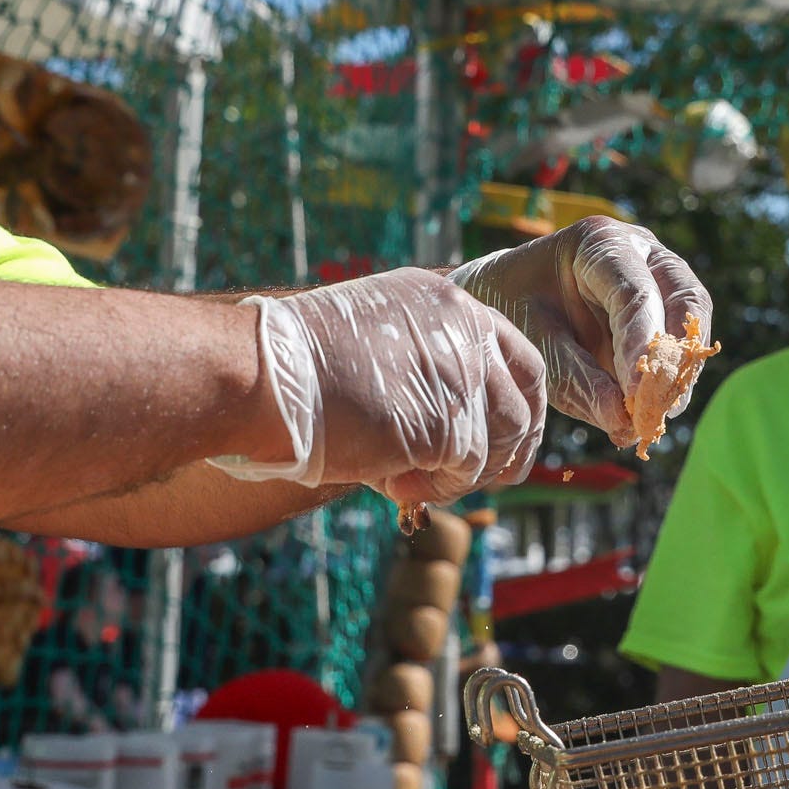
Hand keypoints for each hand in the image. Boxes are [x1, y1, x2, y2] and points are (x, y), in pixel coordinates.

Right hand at [210, 268, 546, 504]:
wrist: (261, 377)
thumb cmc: (292, 371)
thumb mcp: (369, 346)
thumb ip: (419, 373)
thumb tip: (445, 440)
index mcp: (441, 300)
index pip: (508, 348)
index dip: (509, 397)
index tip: (496, 435)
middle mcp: (461, 326)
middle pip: (527, 387)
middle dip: (516, 438)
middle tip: (488, 474)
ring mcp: (462, 371)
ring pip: (505, 434)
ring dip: (468, 470)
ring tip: (413, 480)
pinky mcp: (452, 421)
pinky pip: (470, 469)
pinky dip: (440, 489)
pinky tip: (397, 486)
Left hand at [448, 217, 713, 445]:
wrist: (505, 297)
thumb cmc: (512, 309)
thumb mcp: (531, 342)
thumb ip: (574, 379)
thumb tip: (623, 421)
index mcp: (601, 243)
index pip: (635, 292)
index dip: (642, 343)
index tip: (638, 394)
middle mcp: (642, 254)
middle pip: (683, 301)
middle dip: (672, 361)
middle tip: (653, 413)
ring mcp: (660, 280)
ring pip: (690, 327)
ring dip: (677, 377)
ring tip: (648, 422)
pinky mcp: (664, 314)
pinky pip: (681, 348)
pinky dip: (667, 384)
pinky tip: (643, 419)